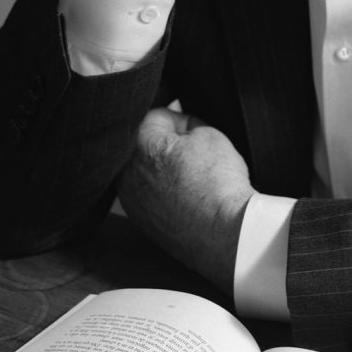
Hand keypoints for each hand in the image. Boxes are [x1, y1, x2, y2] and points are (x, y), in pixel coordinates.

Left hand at [117, 108, 253, 294]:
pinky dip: (162, 191)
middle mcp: (127, 172)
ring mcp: (130, 199)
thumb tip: (178, 125)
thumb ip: (186, 122)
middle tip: (193, 155)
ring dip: (161, 168)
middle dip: (166, 144)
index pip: (157, 116)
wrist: (225, 235)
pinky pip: (147, 194)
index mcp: (140, 145)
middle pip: (145, 143)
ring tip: (190, 178)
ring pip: (144, 169)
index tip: (198, 133)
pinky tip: (184, 197)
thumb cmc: (219, 183)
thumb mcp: (209, 134)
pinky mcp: (139, 220)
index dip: (182, 119)